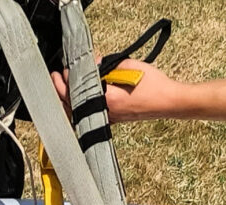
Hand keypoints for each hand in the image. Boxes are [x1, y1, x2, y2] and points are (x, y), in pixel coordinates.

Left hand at [51, 56, 183, 120]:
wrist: (167, 102)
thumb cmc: (154, 86)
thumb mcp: (129, 67)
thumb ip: (107, 66)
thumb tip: (93, 64)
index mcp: (108, 100)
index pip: (79, 93)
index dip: (67, 82)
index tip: (63, 72)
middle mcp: (107, 113)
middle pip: (75, 107)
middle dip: (62, 92)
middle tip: (57, 78)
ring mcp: (109, 119)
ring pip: (81, 115)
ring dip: (70, 101)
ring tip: (64, 88)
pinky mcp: (113, 120)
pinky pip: (90, 116)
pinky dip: (81, 107)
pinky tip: (78, 99)